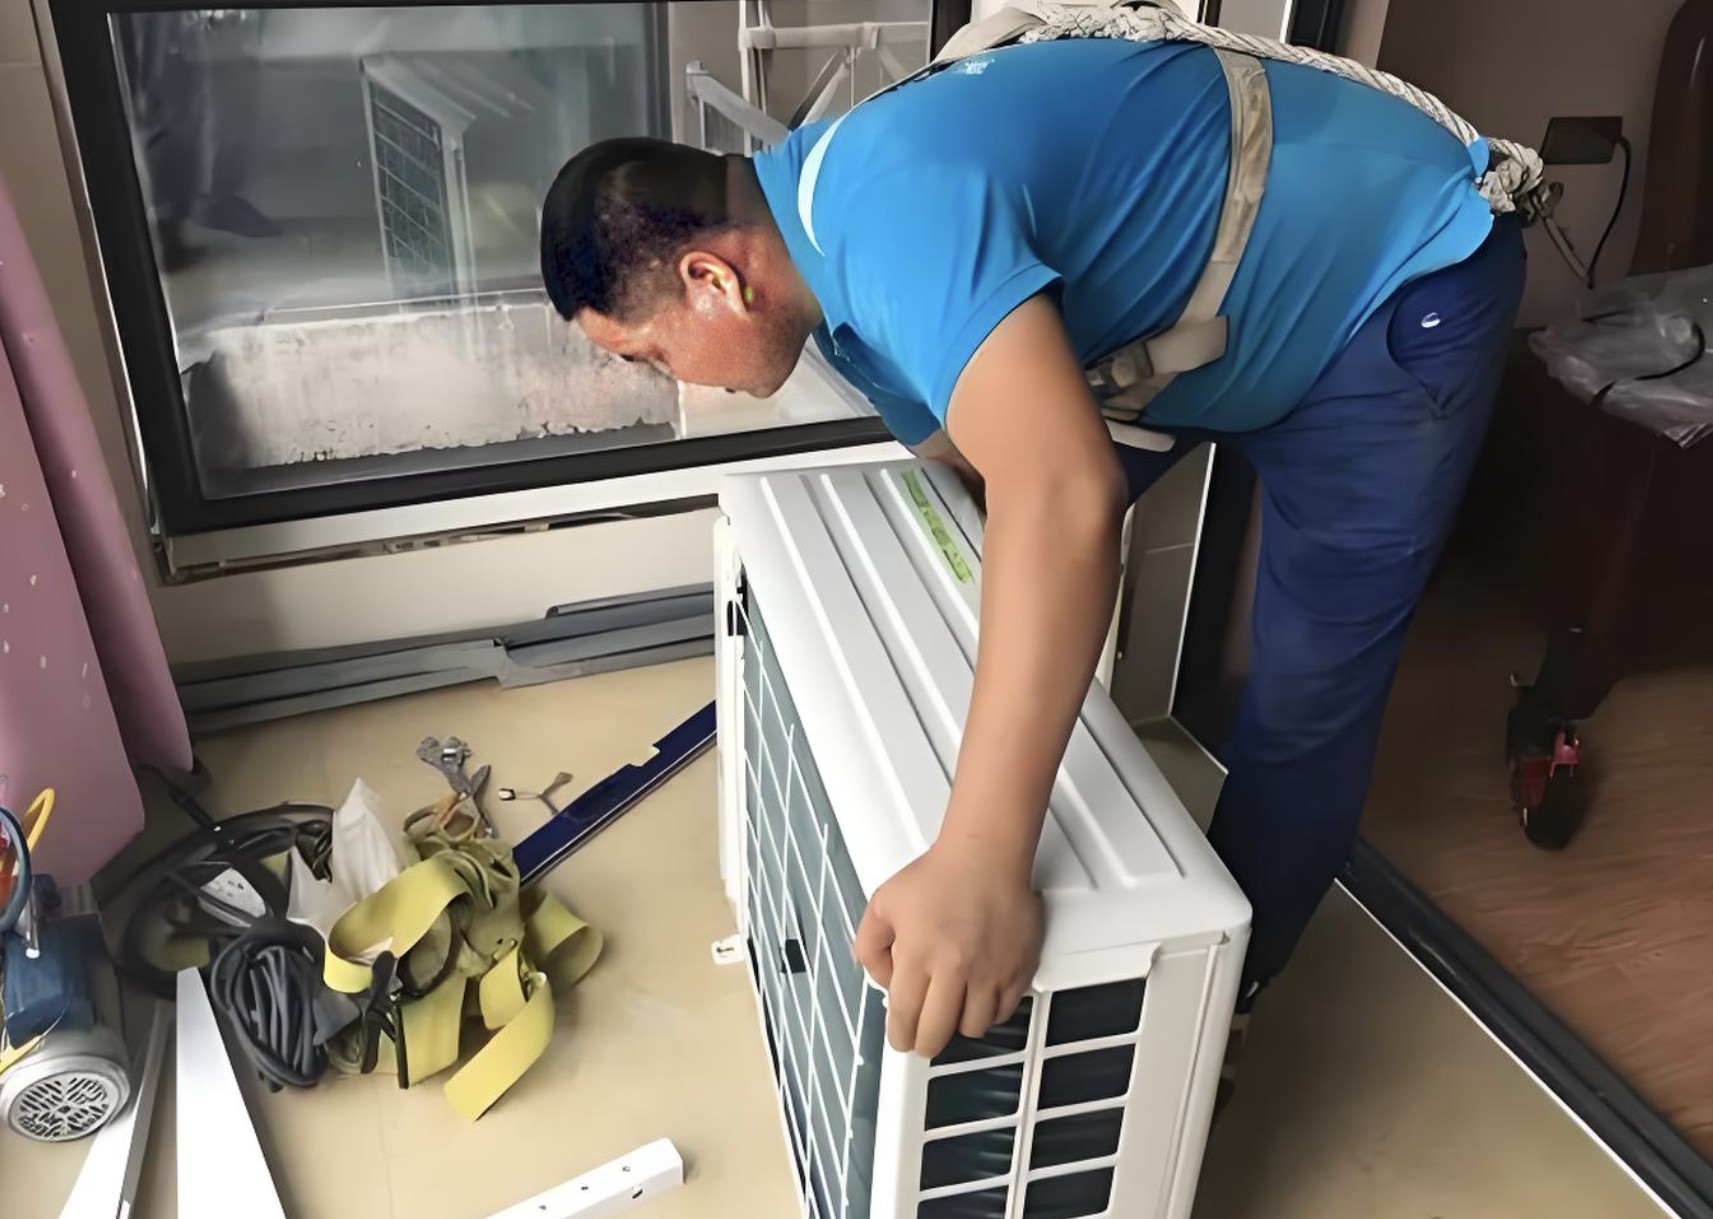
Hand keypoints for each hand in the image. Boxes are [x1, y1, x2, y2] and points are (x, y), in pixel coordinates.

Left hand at [854, 839, 1043, 1057]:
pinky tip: (978, 996)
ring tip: (952, 1009)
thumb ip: (869, 946)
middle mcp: (956, 967)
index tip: (901, 1039)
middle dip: (925, 1042)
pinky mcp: (1018, 968)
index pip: (905, 1016)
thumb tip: (883, 981)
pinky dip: (989, 1011)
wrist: (986, 855)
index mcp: (919, 953)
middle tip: (923, 1037)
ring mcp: (991, 971)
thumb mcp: (883, 904)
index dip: (900, 1036)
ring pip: (973, 1027)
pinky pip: (1004, 1011)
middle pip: (938, 1033)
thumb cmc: (939, 875)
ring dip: (959, 1024)